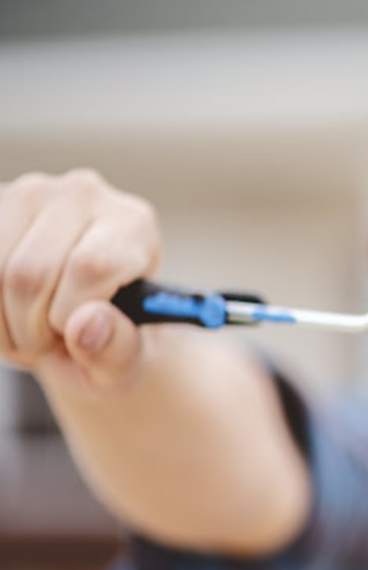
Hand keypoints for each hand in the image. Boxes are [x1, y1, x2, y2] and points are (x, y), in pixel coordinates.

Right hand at [0, 169, 161, 392]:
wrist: (85, 320)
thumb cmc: (115, 338)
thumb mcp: (131, 357)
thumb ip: (118, 348)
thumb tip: (86, 324)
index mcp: (132, 224)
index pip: (90, 266)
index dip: (72, 316)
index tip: (78, 336)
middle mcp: (84, 195)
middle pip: (30, 272)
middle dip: (31, 330)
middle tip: (49, 345)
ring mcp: (29, 193)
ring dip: (1, 324)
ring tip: (29, 334)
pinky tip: (6, 317)